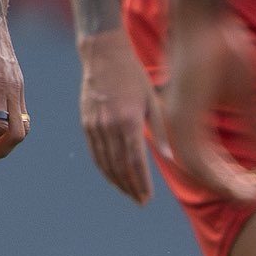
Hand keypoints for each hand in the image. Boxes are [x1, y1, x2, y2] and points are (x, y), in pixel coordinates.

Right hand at [77, 30, 159, 203]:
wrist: (103, 54)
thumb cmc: (133, 75)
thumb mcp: (152, 100)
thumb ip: (159, 131)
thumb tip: (169, 158)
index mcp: (130, 120)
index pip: (136, 161)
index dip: (142, 183)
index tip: (147, 197)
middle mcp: (110, 126)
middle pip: (120, 166)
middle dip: (130, 187)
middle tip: (140, 201)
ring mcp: (95, 125)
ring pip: (105, 162)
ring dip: (117, 181)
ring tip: (128, 193)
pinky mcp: (86, 122)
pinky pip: (94, 152)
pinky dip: (103, 168)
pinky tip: (112, 176)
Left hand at [160, 16, 255, 203]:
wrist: (205, 16)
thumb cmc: (224, 47)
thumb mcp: (246, 95)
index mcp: (193, 118)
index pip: (210, 160)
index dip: (231, 178)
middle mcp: (181, 123)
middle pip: (203, 170)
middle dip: (229, 187)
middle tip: (254, 199)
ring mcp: (178, 119)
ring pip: (197, 169)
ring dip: (224, 185)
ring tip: (250, 196)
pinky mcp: (181, 114)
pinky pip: (194, 159)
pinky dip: (216, 175)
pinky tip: (237, 182)